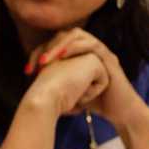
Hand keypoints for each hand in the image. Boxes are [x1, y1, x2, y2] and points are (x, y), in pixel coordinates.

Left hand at [26, 28, 146, 128]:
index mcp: (79, 54)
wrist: (120, 113)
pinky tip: (64, 55)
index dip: (40, 52)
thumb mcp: (69, 90)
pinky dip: (76, 47)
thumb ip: (56, 83)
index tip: (28, 70)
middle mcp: (90, 49)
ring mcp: (101, 52)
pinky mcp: (109, 58)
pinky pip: (93, 45)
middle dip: (48, 46)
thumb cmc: (95, 102)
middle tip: (37, 62)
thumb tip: (33, 85)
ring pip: (78, 35)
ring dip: (60, 44)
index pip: (56, 43)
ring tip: (47, 59)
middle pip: (65, 35)